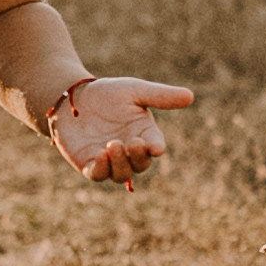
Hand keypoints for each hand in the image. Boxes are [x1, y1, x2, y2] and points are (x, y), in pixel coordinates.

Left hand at [48, 78, 194, 188]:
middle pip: (140, 165)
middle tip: (133, 142)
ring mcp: (109, 160)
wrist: (74, 97)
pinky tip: (100, 154)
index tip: (155, 146)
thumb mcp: (135, 91)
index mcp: (144, 134)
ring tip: (113, 144)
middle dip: (138, 157)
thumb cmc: (108, 94)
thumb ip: (160, 96)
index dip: (156, 147)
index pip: (155, 146)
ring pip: (121, 174)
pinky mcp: (89, 164)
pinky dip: (101, 169)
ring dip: (120, 163)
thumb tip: (190, 96)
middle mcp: (129, 151)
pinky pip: (98, 175)